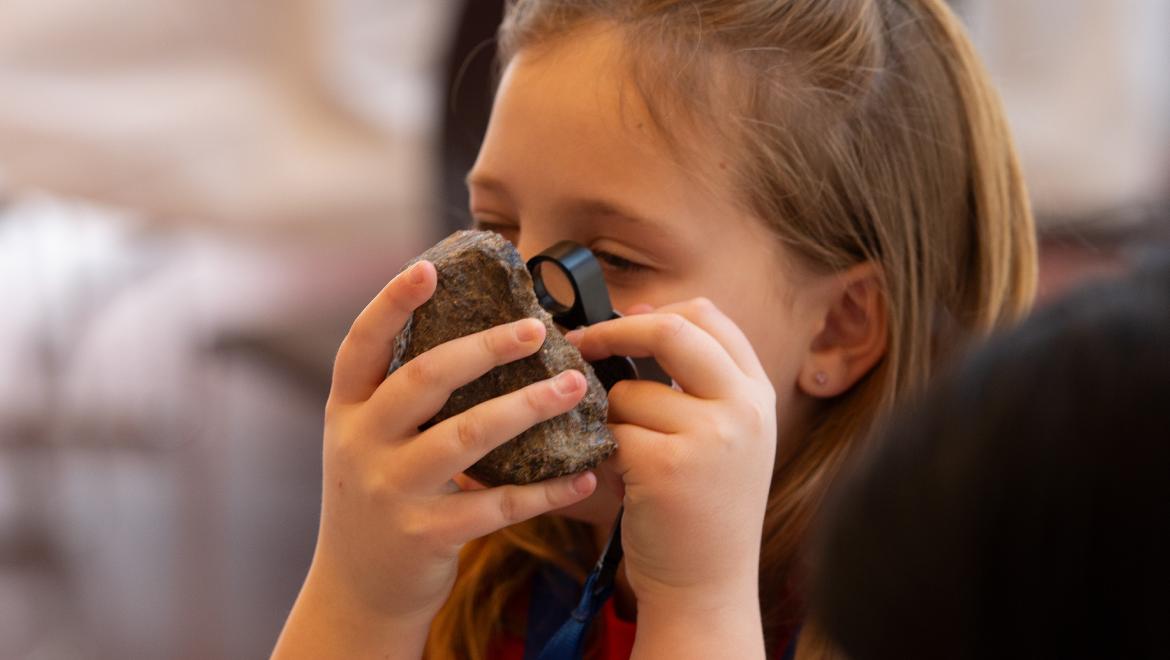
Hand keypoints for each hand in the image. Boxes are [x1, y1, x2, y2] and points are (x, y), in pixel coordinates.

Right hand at [277, 260, 597, 657]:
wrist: (358, 588)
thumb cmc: (382, 494)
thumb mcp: (371, 439)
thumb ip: (405, 394)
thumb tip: (480, 334)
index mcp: (349, 409)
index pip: (362, 343)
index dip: (392, 302)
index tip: (429, 266)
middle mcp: (361, 443)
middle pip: (424, 379)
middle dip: (484, 349)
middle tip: (537, 328)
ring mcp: (391, 490)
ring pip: (466, 436)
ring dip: (527, 407)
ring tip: (576, 386)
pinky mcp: (425, 534)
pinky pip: (496, 504)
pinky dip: (545, 490)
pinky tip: (584, 476)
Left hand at [566, 298, 776, 613]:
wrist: (707, 585)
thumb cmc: (702, 508)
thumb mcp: (726, 436)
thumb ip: (697, 380)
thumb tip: (638, 314)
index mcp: (757, 394)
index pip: (709, 316)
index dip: (657, 311)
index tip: (622, 322)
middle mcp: (744, 409)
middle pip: (672, 329)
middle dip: (614, 331)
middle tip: (579, 344)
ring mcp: (711, 436)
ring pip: (630, 390)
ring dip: (609, 415)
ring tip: (626, 455)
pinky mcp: (669, 465)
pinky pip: (612, 431)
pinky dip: (602, 450)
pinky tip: (619, 478)